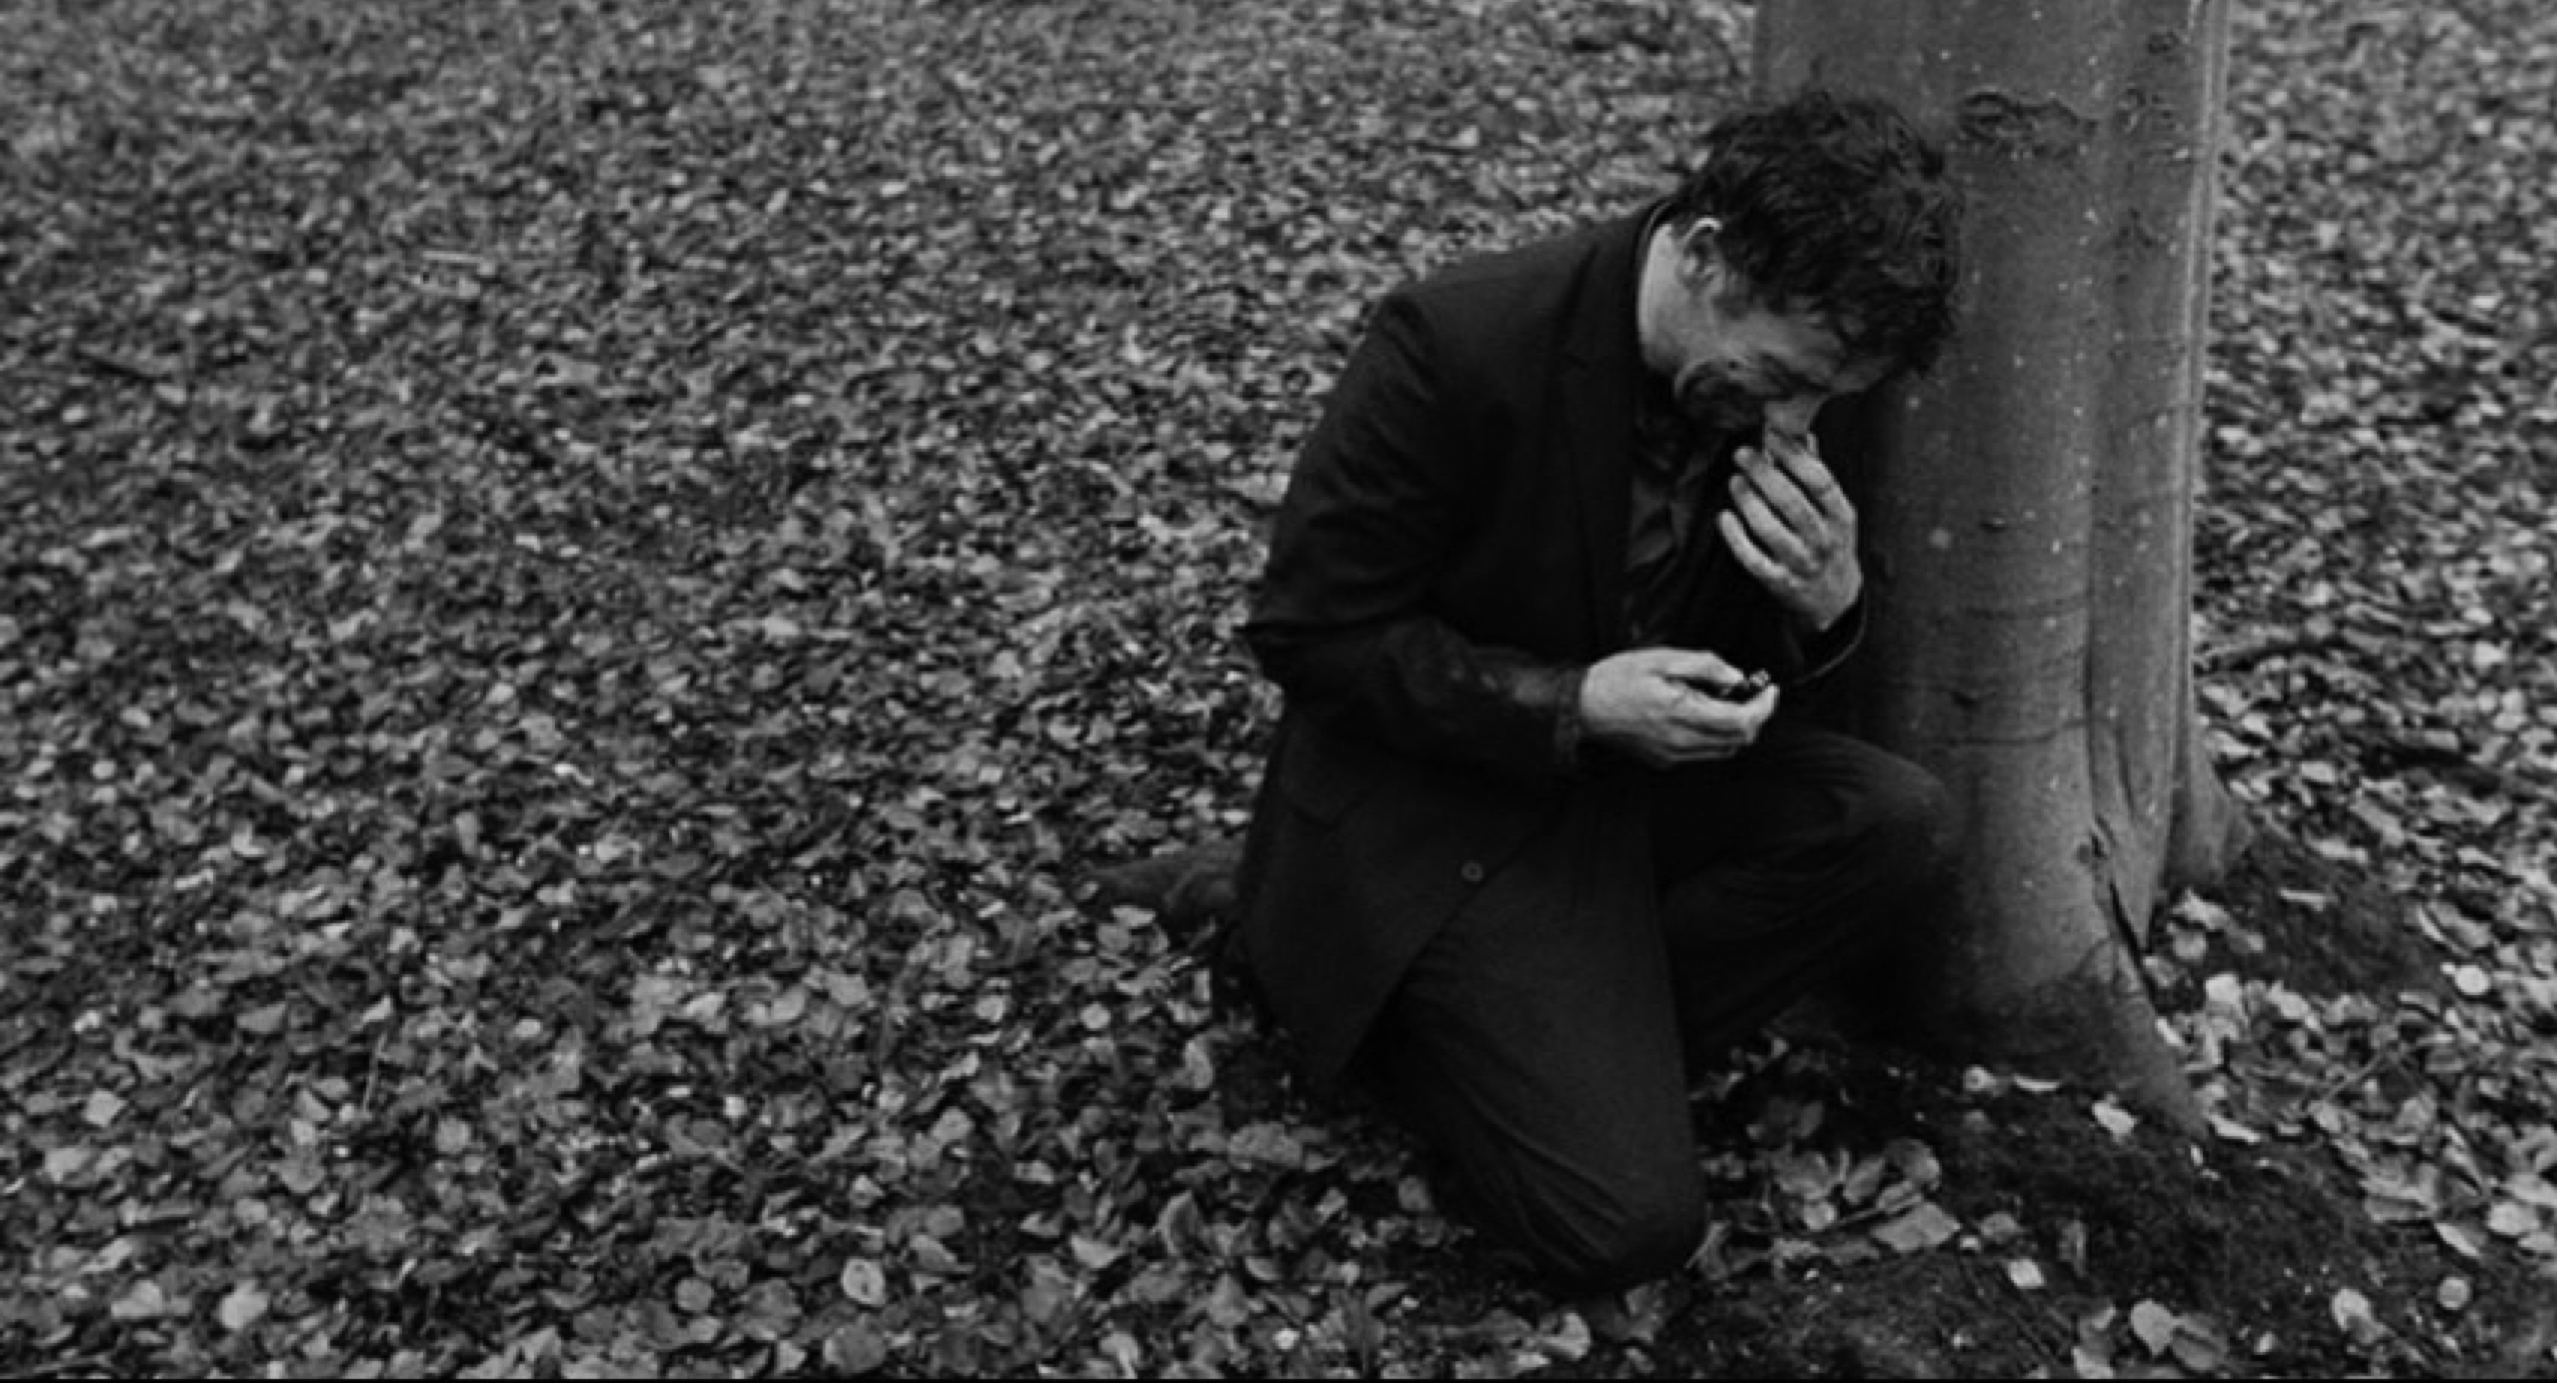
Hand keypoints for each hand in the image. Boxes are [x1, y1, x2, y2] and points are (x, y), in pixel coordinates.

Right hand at [1579, 647, 1777, 766]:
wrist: (1582, 707)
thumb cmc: (1617, 680)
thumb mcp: (1662, 659)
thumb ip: (1704, 665)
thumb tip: (1736, 676)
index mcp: (1682, 714)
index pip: (1742, 722)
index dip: (1764, 706)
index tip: (1768, 689)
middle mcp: (1681, 742)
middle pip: (1740, 740)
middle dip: (1754, 715)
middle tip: (1749, 690)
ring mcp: (1673, 755)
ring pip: (1725, 749)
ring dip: (1735, 727)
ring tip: (1723, 700)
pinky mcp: (1665, 761)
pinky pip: (1703, 753)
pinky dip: (1714, 735)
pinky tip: (1700, 713)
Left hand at [1718, 427, 1860, 631]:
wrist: (1834, 599)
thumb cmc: (1830, 542)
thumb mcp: (1834, 510)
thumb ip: (1816, 473)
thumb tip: (1800, 433)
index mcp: (1842, 516)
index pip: (1820, 481)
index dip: (1794, 456)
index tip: (1771, 435)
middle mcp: (1824, 540)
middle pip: (1792, 502)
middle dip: (1764, 474)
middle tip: (1742, 454)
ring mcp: (1801, 563)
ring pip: (1770, 530)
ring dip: (1748, 502)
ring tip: (1734, 481)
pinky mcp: (1779, 583)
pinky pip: (1753, 560)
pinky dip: (1736, 538)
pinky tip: (1723, 517)